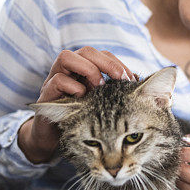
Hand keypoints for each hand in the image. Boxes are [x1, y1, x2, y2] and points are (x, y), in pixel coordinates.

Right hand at [18, 47, 137, 163]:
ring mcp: (55, 80)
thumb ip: (118, 94)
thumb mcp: (103, 105)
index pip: (103, 55)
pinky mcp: (46, 96)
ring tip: (99, 87)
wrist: (54, 139)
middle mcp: (70, 71)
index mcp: (86, 70)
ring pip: (66, 57)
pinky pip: (57, 80)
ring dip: (87, 70)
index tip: (132, 80)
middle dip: (106, 63)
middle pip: (86, 51)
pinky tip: (83, 98)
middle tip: (120, 80)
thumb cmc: (83, 122)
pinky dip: (72, 87)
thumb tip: (143, 86)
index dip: (118, 63)